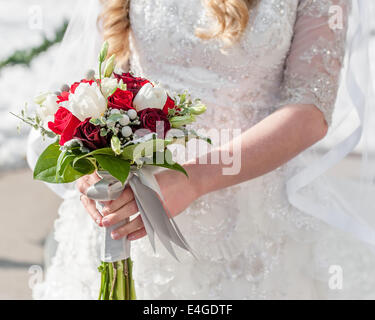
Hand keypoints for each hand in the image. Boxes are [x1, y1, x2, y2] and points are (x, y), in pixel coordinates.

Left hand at [77, 166, 199, 240]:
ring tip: (114, 234)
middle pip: (129, 208)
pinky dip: (140, 233)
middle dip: (115, 216)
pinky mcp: (165, 215)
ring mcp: (158, 207)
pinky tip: (130, 237)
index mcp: (145, 185)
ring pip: (138, 220)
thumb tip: (120, 192)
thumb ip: (138, 184)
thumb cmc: (170, 177)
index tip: (105, 209)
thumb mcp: (152, 177)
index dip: (114, 203)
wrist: (190, 181)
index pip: (126, 195)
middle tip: (104, 222)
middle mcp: (150, 196)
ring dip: (125, 228)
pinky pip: (151, 227)